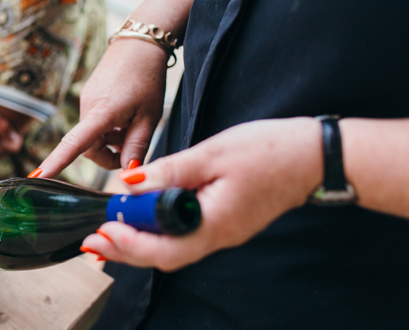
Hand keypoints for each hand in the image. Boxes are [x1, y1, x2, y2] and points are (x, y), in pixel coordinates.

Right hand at [36, 39, 168, 176]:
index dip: (57, 161)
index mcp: (102, 112)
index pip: (75, 143)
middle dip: (108, 155)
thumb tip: (128, 173)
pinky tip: (125, 115)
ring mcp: (86, 99)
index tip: (38, 175)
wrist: (141, 43)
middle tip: (131, 149)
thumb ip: (137, 147)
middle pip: (89, 147)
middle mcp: (88, 106)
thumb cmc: (148, 79)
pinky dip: (108, 127)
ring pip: (92, 135)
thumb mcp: (149, 117)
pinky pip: (93, 122)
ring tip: (132, 126)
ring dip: (110, 140)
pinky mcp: (88, 95)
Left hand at [82, 118, 322, 270]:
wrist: (315, 155)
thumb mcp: (212, 154)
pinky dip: (158, 232)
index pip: (163, 250)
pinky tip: (144, 219)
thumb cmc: (270, 151)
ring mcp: (223, 232)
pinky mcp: (225, 222)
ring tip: (109, 232)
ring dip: (139, 243)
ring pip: (173, 249)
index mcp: (215, 224)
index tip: (102, 231)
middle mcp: (219, 236)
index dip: (129, 244)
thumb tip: (131, 183)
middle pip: (163, 257)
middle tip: (93, 241)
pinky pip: (185, 236)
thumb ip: (170, 171)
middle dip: (125, 251)